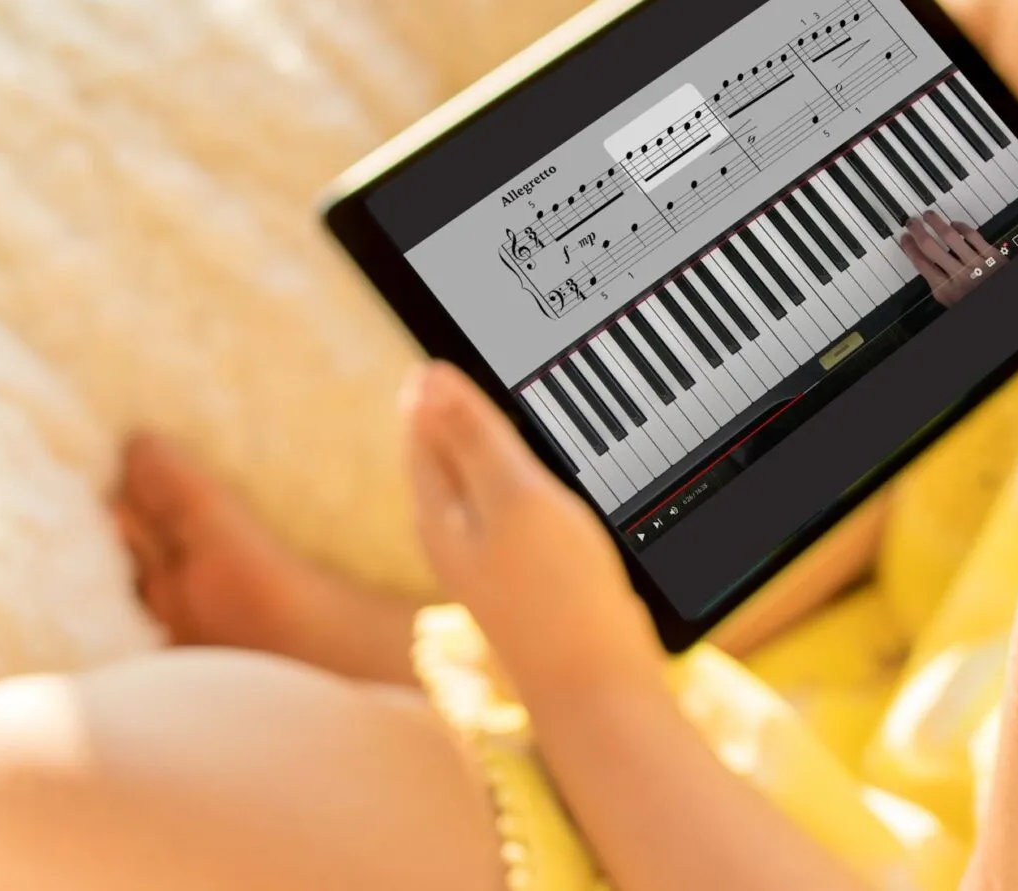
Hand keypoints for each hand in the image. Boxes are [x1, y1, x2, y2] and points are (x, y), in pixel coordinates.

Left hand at [402, 360, 666, 706]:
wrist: (598, 686)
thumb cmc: (557, 594)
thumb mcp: (512, 497)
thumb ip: (471, 436)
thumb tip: (428, 377)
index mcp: (437, 508)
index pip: (419, 421)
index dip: (437, 377)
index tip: (462, 331)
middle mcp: (451, 532)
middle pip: (443, 447)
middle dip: (458, 402)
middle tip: (488, 350)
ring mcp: (486, 556)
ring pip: (478, 475)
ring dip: (494, 434)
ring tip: (520, 392)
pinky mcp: (522, 573)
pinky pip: (510, 504)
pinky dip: (522, 472)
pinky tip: (549, 468)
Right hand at [899, 209, 1004, 304]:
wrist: (1004, 306)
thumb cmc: (975, 303)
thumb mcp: (952, 302)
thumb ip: (940, 286)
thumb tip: (926, 268)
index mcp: (946, 290)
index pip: (921, 264)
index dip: (910, 248)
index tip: (905, 238)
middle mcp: (958, 276)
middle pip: (931, 247)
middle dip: (918, 231)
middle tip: (913, 222)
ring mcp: (976, 263)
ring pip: (950, 237)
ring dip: (937, 223)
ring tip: (930, 216)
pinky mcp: (992, 255)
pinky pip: (973, 236)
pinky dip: (962, 227)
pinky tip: (955, 224)